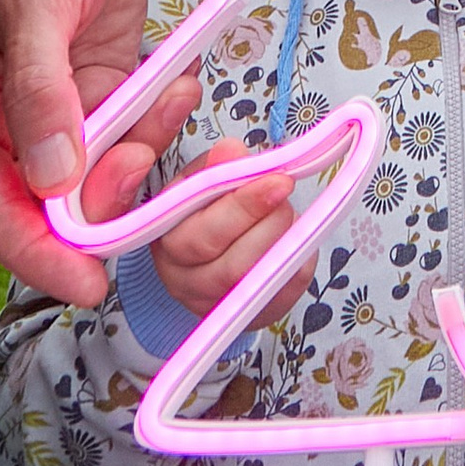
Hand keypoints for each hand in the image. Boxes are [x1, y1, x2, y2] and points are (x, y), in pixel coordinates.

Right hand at [0, 0, 168, 304]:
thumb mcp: (34, 5)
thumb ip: (40, 96)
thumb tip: (49, 181)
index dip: (36, 251)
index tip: (87, 283)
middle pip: (39, 208)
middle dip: (96, 204)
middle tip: (145, 174)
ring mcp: (45, 114)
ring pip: (90, 181)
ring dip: (135, 158)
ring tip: (167, 100)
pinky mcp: (92, 94)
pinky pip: (124, 141)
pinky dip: (153, 128)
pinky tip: (177, 85)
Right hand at [146, 136, 302, 316]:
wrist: (213, 254)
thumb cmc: (207, 209)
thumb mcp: (201, 180)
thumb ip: (215, 167)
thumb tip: (230, 151)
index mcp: (166, 241)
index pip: (201, 233)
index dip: (243, 206)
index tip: (278, 180)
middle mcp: (184, 281)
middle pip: (230, 266)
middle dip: (269, 224)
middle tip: (288, 192)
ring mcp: (217, 304)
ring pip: (257, 280)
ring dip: (283, 239)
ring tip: (289, 210)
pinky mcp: (252, 314)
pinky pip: (284, 290)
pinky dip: (299, 258)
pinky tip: (298, 235)